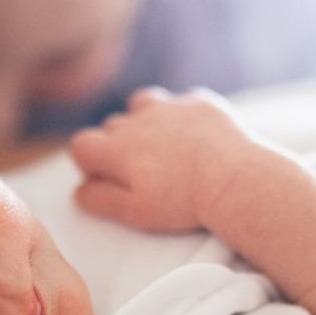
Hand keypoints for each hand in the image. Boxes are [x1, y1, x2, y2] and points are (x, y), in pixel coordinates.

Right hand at [69, 87, 264, 232]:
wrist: (235, 179)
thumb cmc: (184, 202)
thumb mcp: (134, 212)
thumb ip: (100, 199)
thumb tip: (80, 190)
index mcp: (116, 148)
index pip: (81, 145)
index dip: (89, 164)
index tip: (107, 178)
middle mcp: (137, 120)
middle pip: (112, 126)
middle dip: (119, 146)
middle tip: (142, 172)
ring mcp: (170, 106)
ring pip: (142, 105)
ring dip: (145, 122)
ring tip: (163, 147)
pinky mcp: (200, 102)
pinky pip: (181, 103)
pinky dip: (182, 118)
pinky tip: (196, 138)